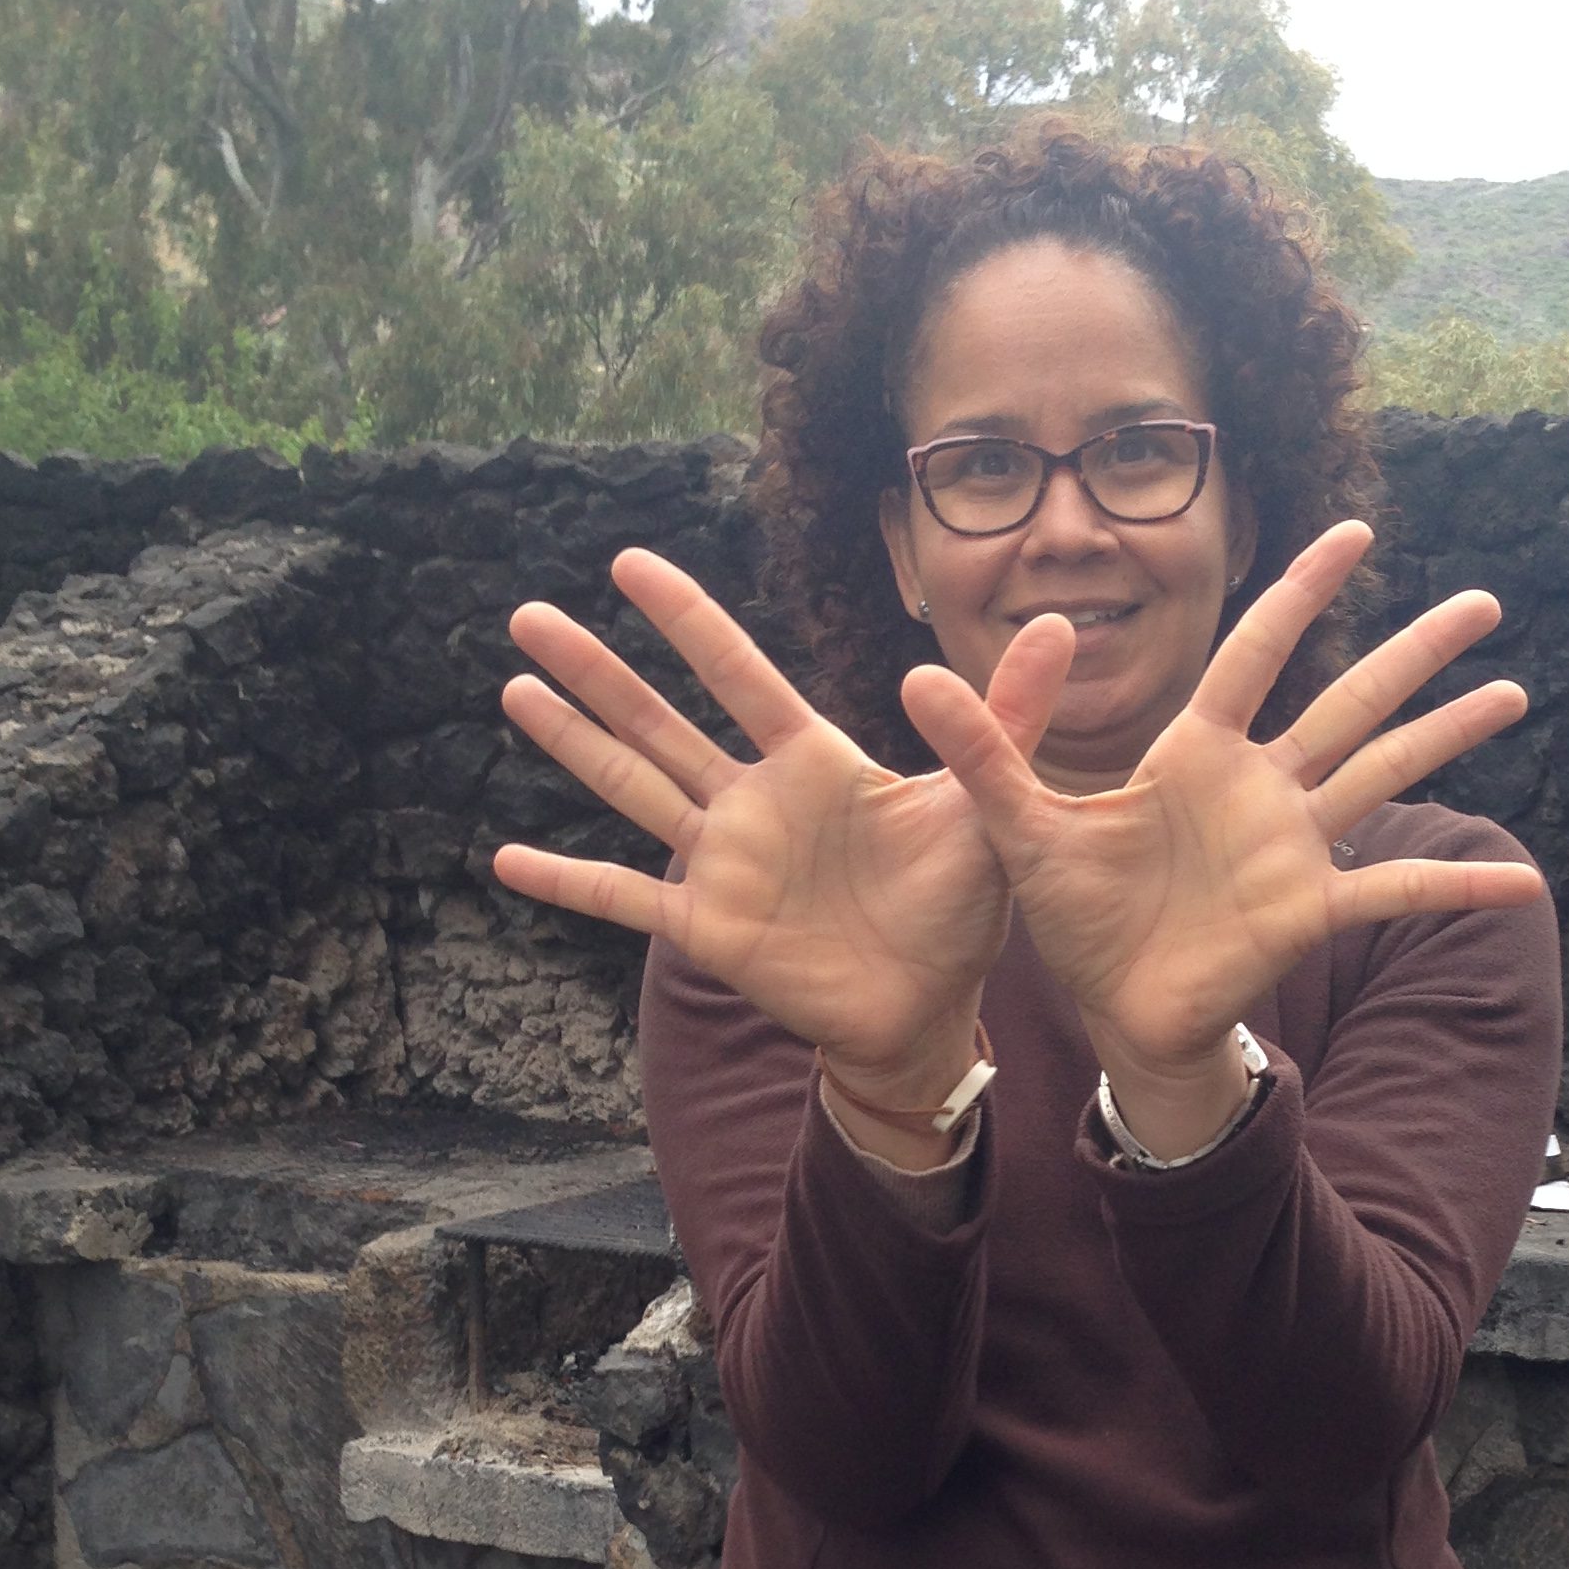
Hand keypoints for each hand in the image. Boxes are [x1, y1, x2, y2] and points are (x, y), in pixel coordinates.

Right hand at [494, 551, 1020, 1128]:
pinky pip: (625, 900)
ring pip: (632, 788)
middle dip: (595, 668)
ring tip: (513, 688)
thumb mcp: (987, 802)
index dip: (685, 618)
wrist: (931, 1008)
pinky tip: (505, 857)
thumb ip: (1008, 714)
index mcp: (811, 762)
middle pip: (659, 721)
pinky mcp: (710, 927)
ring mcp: (724, 863)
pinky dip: (567, 881)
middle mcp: (753, 803)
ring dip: (572, 742)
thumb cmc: (958, 906)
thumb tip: (1062, 620)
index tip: (630, 561)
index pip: (737, 674)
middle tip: (526, 613)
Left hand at [900, 523, 1544, 1151]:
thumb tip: (914, 677)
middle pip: (1352, 699)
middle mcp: (1260, 788)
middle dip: (1417, 650)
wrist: (1109, 1008)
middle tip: (1485, 601)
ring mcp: (1294, 847)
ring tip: (1518, 692)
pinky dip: (1456, 888)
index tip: (1357, 533)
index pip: (1257, 652)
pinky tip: (1523, 887)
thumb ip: (983, 750)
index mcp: (1195, 752)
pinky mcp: (1309, 909)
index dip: (1304, 593)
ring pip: (1385, 771)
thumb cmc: (1073, 914)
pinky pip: (1392, 890)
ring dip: (1450, 734)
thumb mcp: (1017, 825)